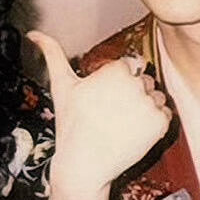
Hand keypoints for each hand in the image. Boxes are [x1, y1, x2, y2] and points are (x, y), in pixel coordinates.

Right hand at [27, 30, 170, 199]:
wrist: (84, 165)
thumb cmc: (70, 125)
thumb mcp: (61, 86)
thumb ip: (52, 54)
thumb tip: (34, 34)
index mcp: (116, 70)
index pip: (128, 66)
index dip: (116, 83)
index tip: (104, 100)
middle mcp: (136, 84)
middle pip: (143, 80)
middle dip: (131, 93)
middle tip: (111, 114)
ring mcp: (149, 104)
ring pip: (155, 97)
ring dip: (144, 108)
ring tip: (122, 124)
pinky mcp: (160, 124)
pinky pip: (165, 115)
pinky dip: (154, 124)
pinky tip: (133, 133)